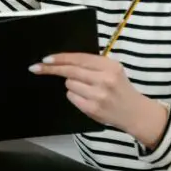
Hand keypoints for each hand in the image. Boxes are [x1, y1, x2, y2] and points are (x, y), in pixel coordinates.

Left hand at [30, 52, 168, 147]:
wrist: (135, 112)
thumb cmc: (120, 88)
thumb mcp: (112, 70)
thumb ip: (92, 64)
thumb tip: (62, 60)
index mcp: (110, 66)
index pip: (79, 58)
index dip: (61, 58)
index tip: (45, 58)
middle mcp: (104, 79)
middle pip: (70, 71)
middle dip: (51, 69)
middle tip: (35, 68)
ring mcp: (98, 95)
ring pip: (69, 84)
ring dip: (71, 84)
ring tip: (87, 89)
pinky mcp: (92, 109)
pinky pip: (72, 97)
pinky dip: (74, 96)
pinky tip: (87, 98)